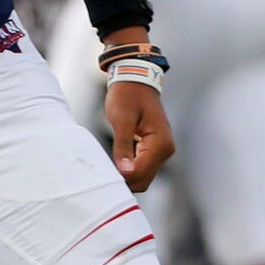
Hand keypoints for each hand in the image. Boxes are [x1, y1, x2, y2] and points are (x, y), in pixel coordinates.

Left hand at [104, 75, 173, 192]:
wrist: (135, 83)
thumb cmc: (127, 97)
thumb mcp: (122, 120)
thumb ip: (123, 147)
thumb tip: (125, 171)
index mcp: (160, 144)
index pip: (141, 173)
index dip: (122, 178)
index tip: (101, 176)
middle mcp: (165, 150)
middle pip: (143, 180)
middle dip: (124, 181)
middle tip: (99, 176)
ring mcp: (160, 151)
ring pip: (143, 176)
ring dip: (126, 177)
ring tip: (104, 170)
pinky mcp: (153, 149)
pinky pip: (141, 167)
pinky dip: (128, 169)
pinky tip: (113, 163)